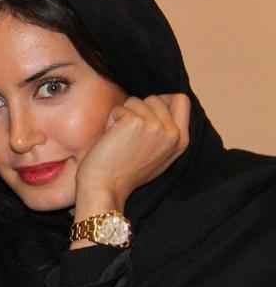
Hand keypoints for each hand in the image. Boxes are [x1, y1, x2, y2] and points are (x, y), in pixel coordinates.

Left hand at [73, 94, 190, 221]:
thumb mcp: (157, 154)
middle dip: (137, 109)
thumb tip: (159, 104)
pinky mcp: (136, 122)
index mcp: (181, 141)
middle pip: (155, 98)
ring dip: (122, 115)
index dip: (161, 100)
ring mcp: (157, 126)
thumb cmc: (123, 173)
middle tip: (127, 133)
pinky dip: (111, 120)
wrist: (105, 188)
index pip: (181, 100)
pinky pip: (120, 108)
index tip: (144, 114)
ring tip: (119, 138)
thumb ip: (164, 131)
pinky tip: (111, 139)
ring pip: (136, 100)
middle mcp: (173, 133)